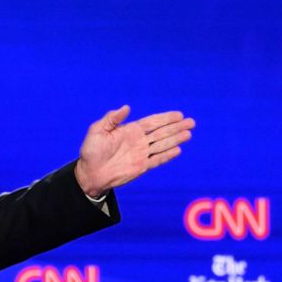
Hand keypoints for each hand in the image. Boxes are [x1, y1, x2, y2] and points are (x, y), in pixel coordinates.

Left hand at [74, 105, 194, 196]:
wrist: (90, 173)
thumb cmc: (91, 151)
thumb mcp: (97, 130)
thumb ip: (112, 119)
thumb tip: (127, 107)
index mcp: (131, 130)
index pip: (152, 122)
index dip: (166, 118)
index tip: (179, 115)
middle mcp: (139, 141)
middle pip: (162, 132)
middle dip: (176, 127)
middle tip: (191, 122)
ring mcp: (141, 154)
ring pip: (162, 145)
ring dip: (176, 139)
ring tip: (189, 134)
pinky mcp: (141, 167)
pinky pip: (157, 160)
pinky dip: (167, 155)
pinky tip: (178, 150)